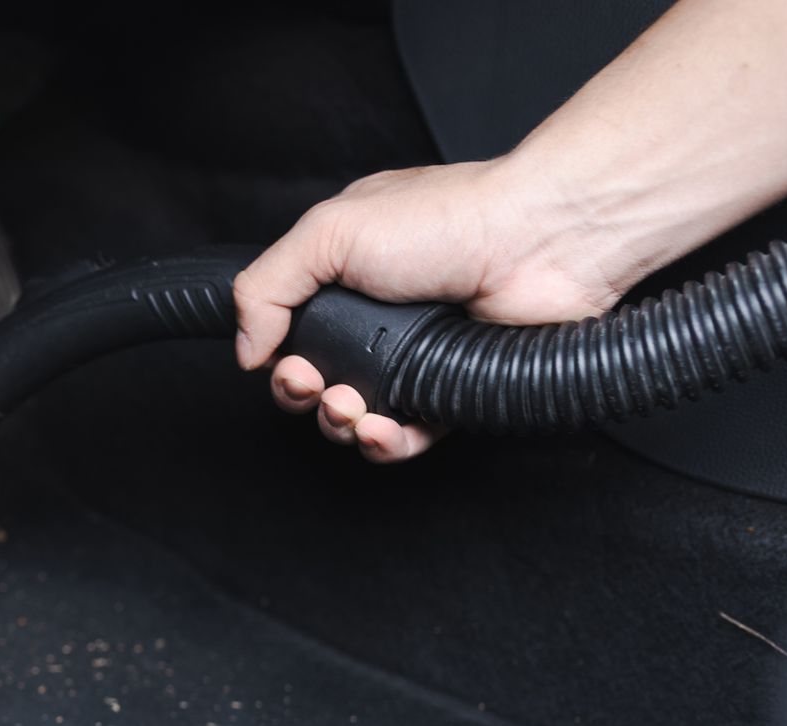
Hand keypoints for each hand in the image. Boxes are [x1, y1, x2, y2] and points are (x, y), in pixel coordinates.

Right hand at [232, 159, 632, 461]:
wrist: (540, 242)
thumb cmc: (449, 220)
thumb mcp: (329, 231)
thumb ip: (266, 287)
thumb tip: (246, 348)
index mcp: (343, 273)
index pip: (289, 333)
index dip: (276, 359)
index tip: (284, 362)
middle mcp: (377, 316)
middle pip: (316, 383)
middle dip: (304, 397)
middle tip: (316, 386)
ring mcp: (416, 354)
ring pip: (356, 417)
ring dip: (341, 424)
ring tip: (353, 408)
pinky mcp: (452, 386)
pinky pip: (408, 436)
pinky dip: (388, 444)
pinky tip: (383, 431)